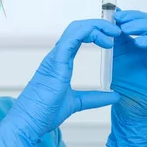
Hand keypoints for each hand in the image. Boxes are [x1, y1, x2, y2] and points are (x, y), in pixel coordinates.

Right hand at [0, 19, 121, 146]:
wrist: (29, 122)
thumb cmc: (44, 112)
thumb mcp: (76, 103)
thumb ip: (94, 98)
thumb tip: (114, 96)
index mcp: (61, 61)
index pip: (79, 37)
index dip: (96, 32)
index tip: (113, 38)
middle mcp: (58, 55)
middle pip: (78, 28)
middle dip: (99, 24)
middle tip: (117, 32)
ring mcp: (56, 56)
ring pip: (76, 29)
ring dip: (96, 26)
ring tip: (114, 33)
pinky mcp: (56, 61)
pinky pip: (72, 39)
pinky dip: (88, 32)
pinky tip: (103, 39)